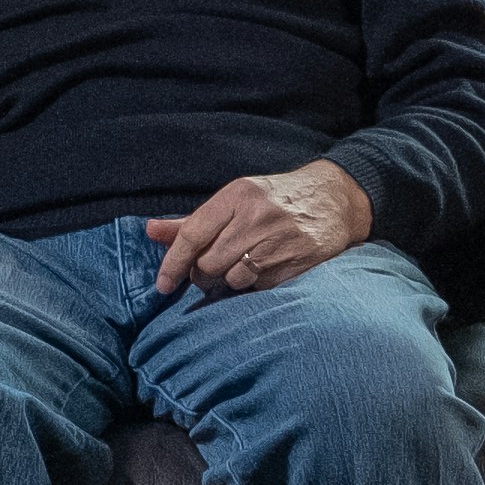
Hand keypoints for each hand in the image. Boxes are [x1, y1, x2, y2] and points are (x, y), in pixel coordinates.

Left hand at [148, 159, 370, 296]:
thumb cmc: (273, 200)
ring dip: (228, 281)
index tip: (162, 284)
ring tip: (240, 266)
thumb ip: (191, 220)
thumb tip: (149, 231)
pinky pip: (259, 288)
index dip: (172, 263)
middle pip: (208, 263)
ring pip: (231, 280)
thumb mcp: (234, 200)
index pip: (192, 233)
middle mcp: (257, 217)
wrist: (334, 199)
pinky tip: (263, 269)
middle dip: (203, 273)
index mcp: (237, 196)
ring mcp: (279, 241)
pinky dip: (253, 285)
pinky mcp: (297, 262)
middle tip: (211, 268)